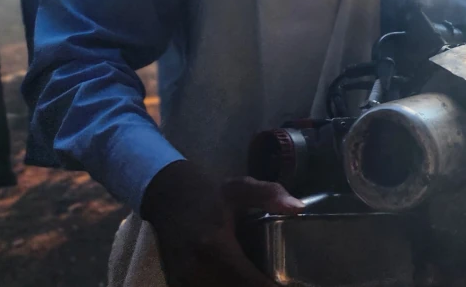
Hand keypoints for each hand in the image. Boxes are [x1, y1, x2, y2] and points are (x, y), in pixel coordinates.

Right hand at [140, 160, 304, 286]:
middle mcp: (197, 270)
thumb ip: (271, 195)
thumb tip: (298, 207)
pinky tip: (240, 280)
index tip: (291, 284)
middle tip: (277, 281)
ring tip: (263, 280)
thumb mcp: (241, 187)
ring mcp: (184, 281)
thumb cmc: (210, 193)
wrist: (167, 195)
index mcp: (215, 247)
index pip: (250, 282)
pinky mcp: (178, 285)